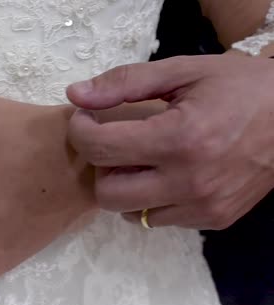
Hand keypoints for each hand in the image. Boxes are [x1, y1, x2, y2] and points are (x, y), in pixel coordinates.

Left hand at [66, 54, 273, 229]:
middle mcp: (190, 182)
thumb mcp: (183, 71)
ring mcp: (203, 206)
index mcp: (180, 139)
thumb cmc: (241, 87)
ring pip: (130, 214)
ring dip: (125, 187)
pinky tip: (168, 173)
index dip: (81, 130)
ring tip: (145, 158)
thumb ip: (125, 83)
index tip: (86, 117)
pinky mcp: (214, 219)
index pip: (100, 149)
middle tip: (117, 142)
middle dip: (102, 166)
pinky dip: (152, 199)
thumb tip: (76, 94)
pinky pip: (160, 219)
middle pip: (108, 194)